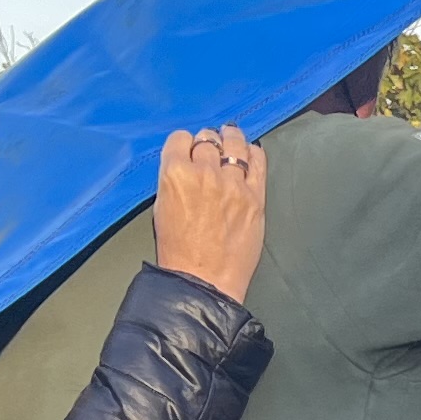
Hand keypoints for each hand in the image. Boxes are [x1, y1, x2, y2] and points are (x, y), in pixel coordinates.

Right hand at [153, 126, 264, 294]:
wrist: (203, 281)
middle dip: (207, 142)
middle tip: (210, 149)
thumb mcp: (161, 208)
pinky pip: (258, 161)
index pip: (180, 138)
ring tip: (232, 138)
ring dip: (232, 138)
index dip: (185, 144)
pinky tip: (250, 153)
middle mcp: (204, 173)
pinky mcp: (255, 197)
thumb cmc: (178, 252)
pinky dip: (254, 153)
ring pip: (234, 143)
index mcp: (175, 174)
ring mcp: (233, 183)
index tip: (189, 150)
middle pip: (208, 139)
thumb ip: (174, 181)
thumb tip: (186, 166)